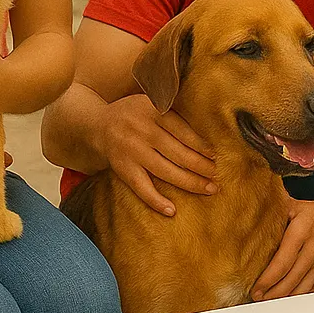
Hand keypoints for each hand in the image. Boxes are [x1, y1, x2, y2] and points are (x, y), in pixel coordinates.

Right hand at [99, 94, 217, 215]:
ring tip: (209, 189)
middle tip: (216, 174)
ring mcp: (131, 151)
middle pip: (178, 153)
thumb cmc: (134, 114)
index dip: (202, 145)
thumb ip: (173, 113)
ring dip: (190, 183)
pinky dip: (156, 201)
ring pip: (166, 172)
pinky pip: (142, 188)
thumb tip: (206, 134)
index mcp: (152, 111)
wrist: (97, 126)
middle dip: (201, 166)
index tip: (215, 155)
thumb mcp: (152, 102)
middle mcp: (142, 131)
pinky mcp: (123, 169)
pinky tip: (172, 210)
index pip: (183, 131)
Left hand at [251, 193, 313, 300]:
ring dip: (284, 298)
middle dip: (271, 293)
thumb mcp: (292, 207)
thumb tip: (249, 214)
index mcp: (302, 232)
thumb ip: (272, 214)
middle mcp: (313, 250)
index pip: (282, 262)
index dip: (267, 279)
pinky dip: (301, 297)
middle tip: (258, 297)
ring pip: (302, 288)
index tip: (256, 287)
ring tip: (269, 301)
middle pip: (290, 280)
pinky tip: (290, 300)